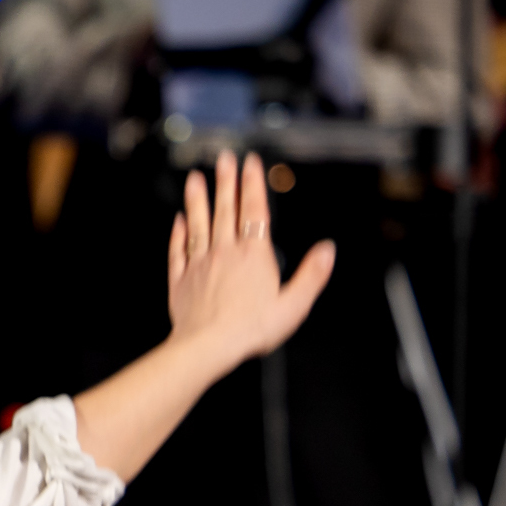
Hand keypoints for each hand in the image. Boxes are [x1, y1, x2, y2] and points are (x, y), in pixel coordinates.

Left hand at [165, 150, 334, 366]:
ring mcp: (200, 265)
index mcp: (254, 256)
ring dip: (197, 200)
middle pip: (225, 210)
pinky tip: (178, 222)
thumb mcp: (293, 306)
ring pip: (198, 224)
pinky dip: (178, 234)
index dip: (253, 184)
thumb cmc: (250, 330)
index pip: (254, 210)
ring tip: (194, 179)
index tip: (250, 162)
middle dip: (225, 181)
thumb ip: (312, 275)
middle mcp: (225, 253)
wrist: (208, 347)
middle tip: (223, 158)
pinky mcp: (181, 281)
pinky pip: (179, 252)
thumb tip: (327, 250)